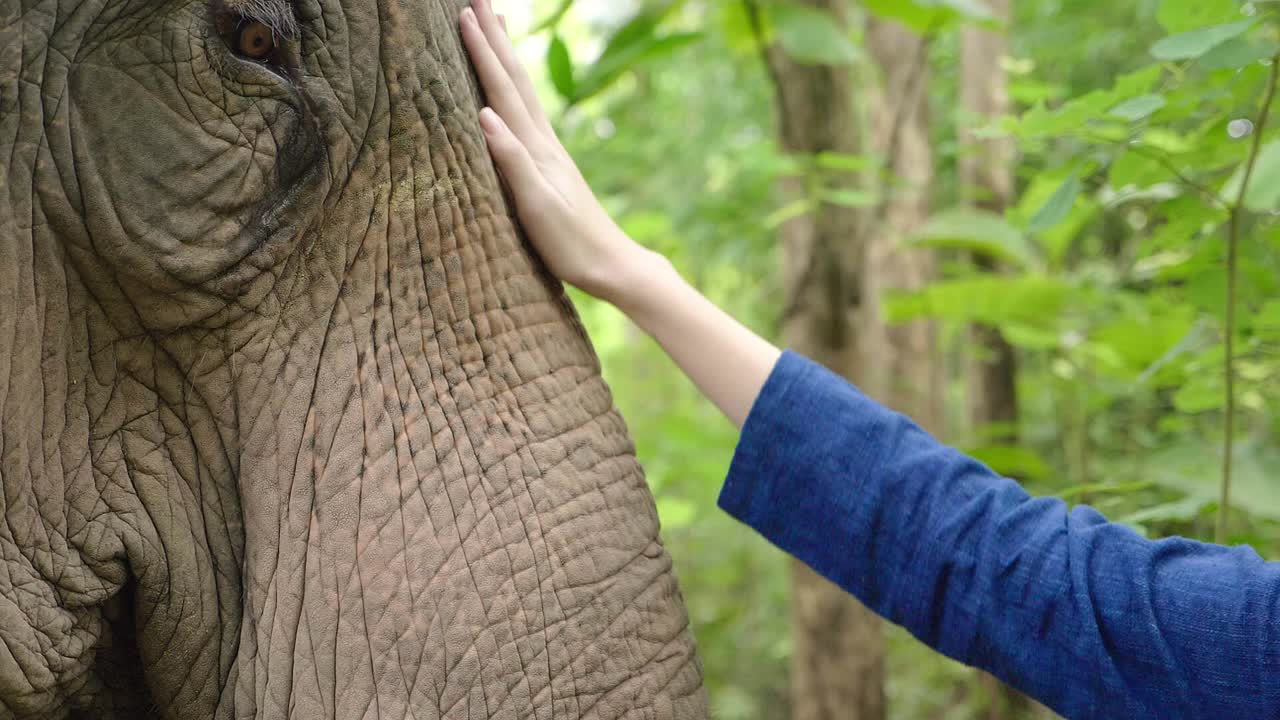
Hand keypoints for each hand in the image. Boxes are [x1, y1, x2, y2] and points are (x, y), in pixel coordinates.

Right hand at [459, 1, 657, 303]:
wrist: (610, 264)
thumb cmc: (570, 244)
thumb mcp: (536, 207)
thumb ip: (512, 161)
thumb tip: (484, 116)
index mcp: (536, 149)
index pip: (503, 90)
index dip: (483, 53)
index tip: (465, 15)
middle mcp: (543, 142)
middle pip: (515, 79)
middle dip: (494, 38)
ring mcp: (548, 152)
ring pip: (523, 91)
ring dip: (507, 55)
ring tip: (496, 23)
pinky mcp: (551, 165)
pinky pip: (526, 112)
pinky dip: (514, 87)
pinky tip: (510, 88)